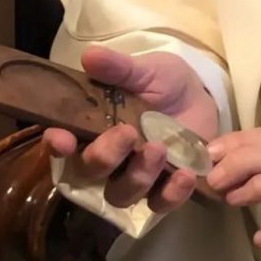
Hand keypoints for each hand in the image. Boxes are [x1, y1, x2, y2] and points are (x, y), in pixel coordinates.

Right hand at [43, 47, 218, 213]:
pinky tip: (184, 176)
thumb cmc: (164, 83)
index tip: (62, 138)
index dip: (58, 146)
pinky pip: (160, 204)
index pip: (63, 145)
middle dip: (104, 156)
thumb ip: (120, 68)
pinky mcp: (164, 188)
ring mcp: (135, 177)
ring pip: (122, 194)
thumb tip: (90, 55)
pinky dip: (171, 194)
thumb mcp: (146, 70)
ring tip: (158, 149)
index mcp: (93, 128)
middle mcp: (107, 159)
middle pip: (90, 173)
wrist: (202, 96)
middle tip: (127, 134)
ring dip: (137, 176)